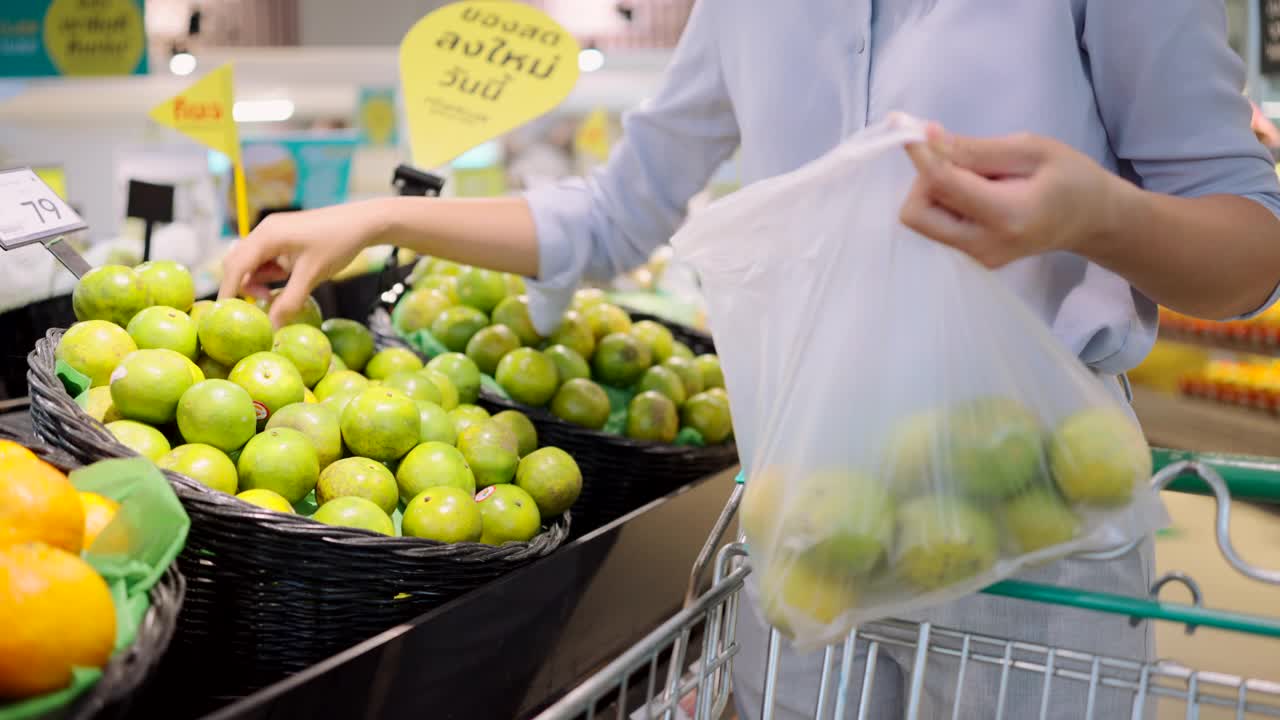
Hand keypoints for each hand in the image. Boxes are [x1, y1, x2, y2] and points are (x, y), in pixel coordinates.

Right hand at [219, 199, 387, 325]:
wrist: (362, 222)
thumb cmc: (338, 245)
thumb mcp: (312, 276)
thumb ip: (289, 301)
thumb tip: (271, 327)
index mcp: (268, 236)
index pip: (236, 267)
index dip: (228, 291)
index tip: (223, 313)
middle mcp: (264, 231)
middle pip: (238, 263)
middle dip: (245, 286)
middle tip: (263, 303)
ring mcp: (273, 232)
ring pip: (252, 262)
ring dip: (259, 280)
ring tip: (278, 292)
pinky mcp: (282, 237)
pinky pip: (265, 258)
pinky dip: (269, 273)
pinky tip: (284, 282)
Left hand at [900, 124, 1127, 267]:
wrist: (1092, 219)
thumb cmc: (1071, 177)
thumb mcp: (1032, 149)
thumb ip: (977, 149)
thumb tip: (929, 137)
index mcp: (1006, 215)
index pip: (942, 184)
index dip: (920, 154)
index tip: (908, 126)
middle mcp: (984, 245)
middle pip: (916, 213)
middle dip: (925, 179)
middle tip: (957, 158)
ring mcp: (977, 257)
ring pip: (923, 220)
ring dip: (935, 191)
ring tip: (977, 176)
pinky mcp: (973, 258)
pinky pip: (938, 226)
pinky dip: (946, 203)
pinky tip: (979, 192)